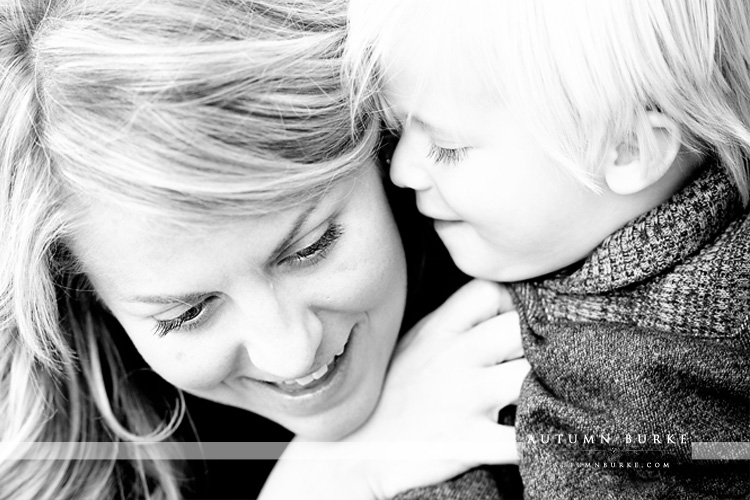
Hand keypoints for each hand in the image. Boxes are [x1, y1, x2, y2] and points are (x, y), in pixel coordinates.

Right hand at [260, 280, 528, 499]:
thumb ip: (451, 322)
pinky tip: (541, 434)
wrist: (354, 450)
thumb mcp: (413, 343)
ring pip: (530, 376)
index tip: (520, 318)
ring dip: (550, 384)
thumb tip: (496, 302)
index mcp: (440, 329)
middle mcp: (456, 357)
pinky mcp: (468, 441)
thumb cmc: (388, 394)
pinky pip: (520, 439)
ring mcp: (464, 398)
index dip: (513, 300)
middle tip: (545, 356)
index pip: (492, 291)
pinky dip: (539, 438)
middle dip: (541, 339)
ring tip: (551, 392)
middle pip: (521, 328)